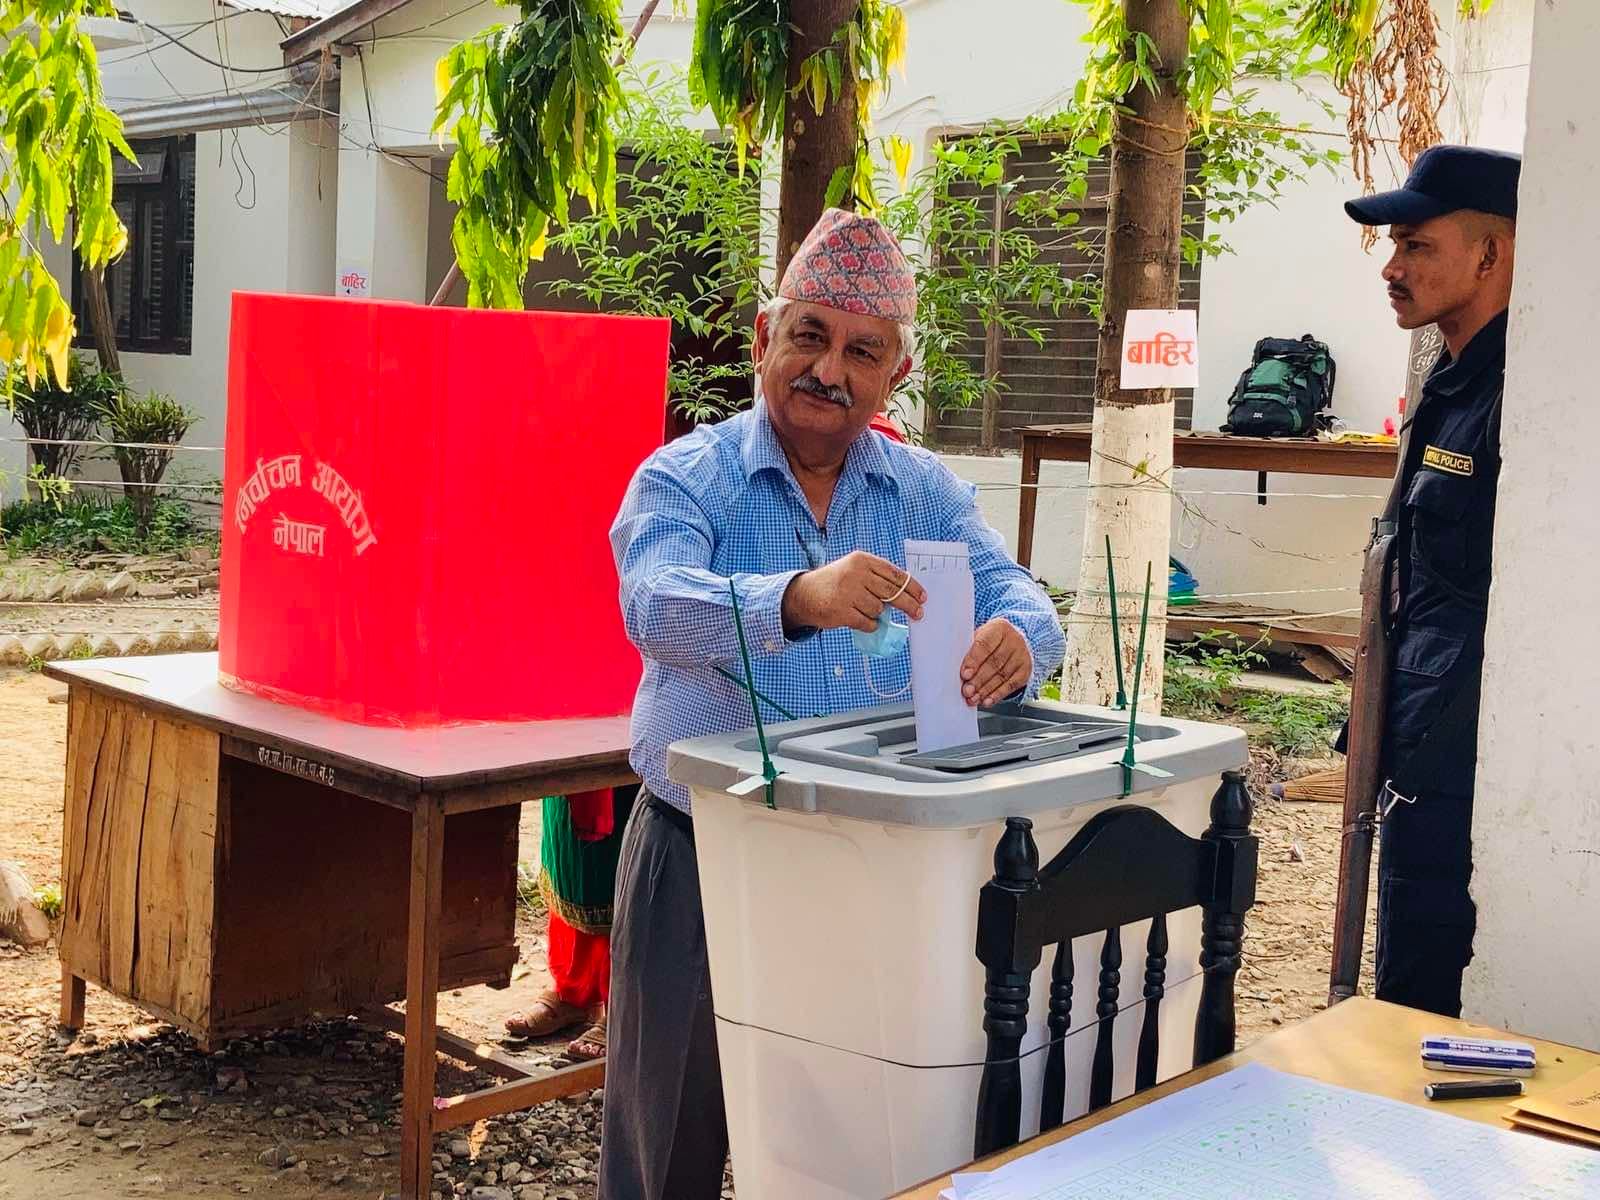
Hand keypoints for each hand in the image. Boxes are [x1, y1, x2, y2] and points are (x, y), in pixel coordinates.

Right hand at [782, 551, 925, 633]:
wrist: (804, 594)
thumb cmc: (835, 582)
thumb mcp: (854, 569)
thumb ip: (877, 577)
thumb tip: (907, 593)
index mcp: (862, 560)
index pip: (895, 574)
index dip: (912, 587)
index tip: (922, 597)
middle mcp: (856, 574)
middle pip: (892, 592)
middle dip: (909, 605)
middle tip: (918, 613)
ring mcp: (848, 593)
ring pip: (879, 609)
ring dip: (877, 614)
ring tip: (864, 609)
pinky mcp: (842, 612)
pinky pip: (868, 623)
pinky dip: (869, 624)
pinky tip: (861, 619)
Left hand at [961, 618, 1031, 706]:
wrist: (1012, 642)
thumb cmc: (990, 641)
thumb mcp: (979, 638)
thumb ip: (969, 651)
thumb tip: (958, 671)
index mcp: (999, 628)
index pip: (985, 644)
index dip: (974, 660)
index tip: (964, 674)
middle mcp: (1014, 640)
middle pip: (994, 662)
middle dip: (978, 679)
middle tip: (967, 690)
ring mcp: (1022, 656)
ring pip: (1002, 676)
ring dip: (985, 690)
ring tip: (973, 698)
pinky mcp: (1025, 671)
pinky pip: (1011, 685)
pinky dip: (997, 695)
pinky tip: (987, 701)